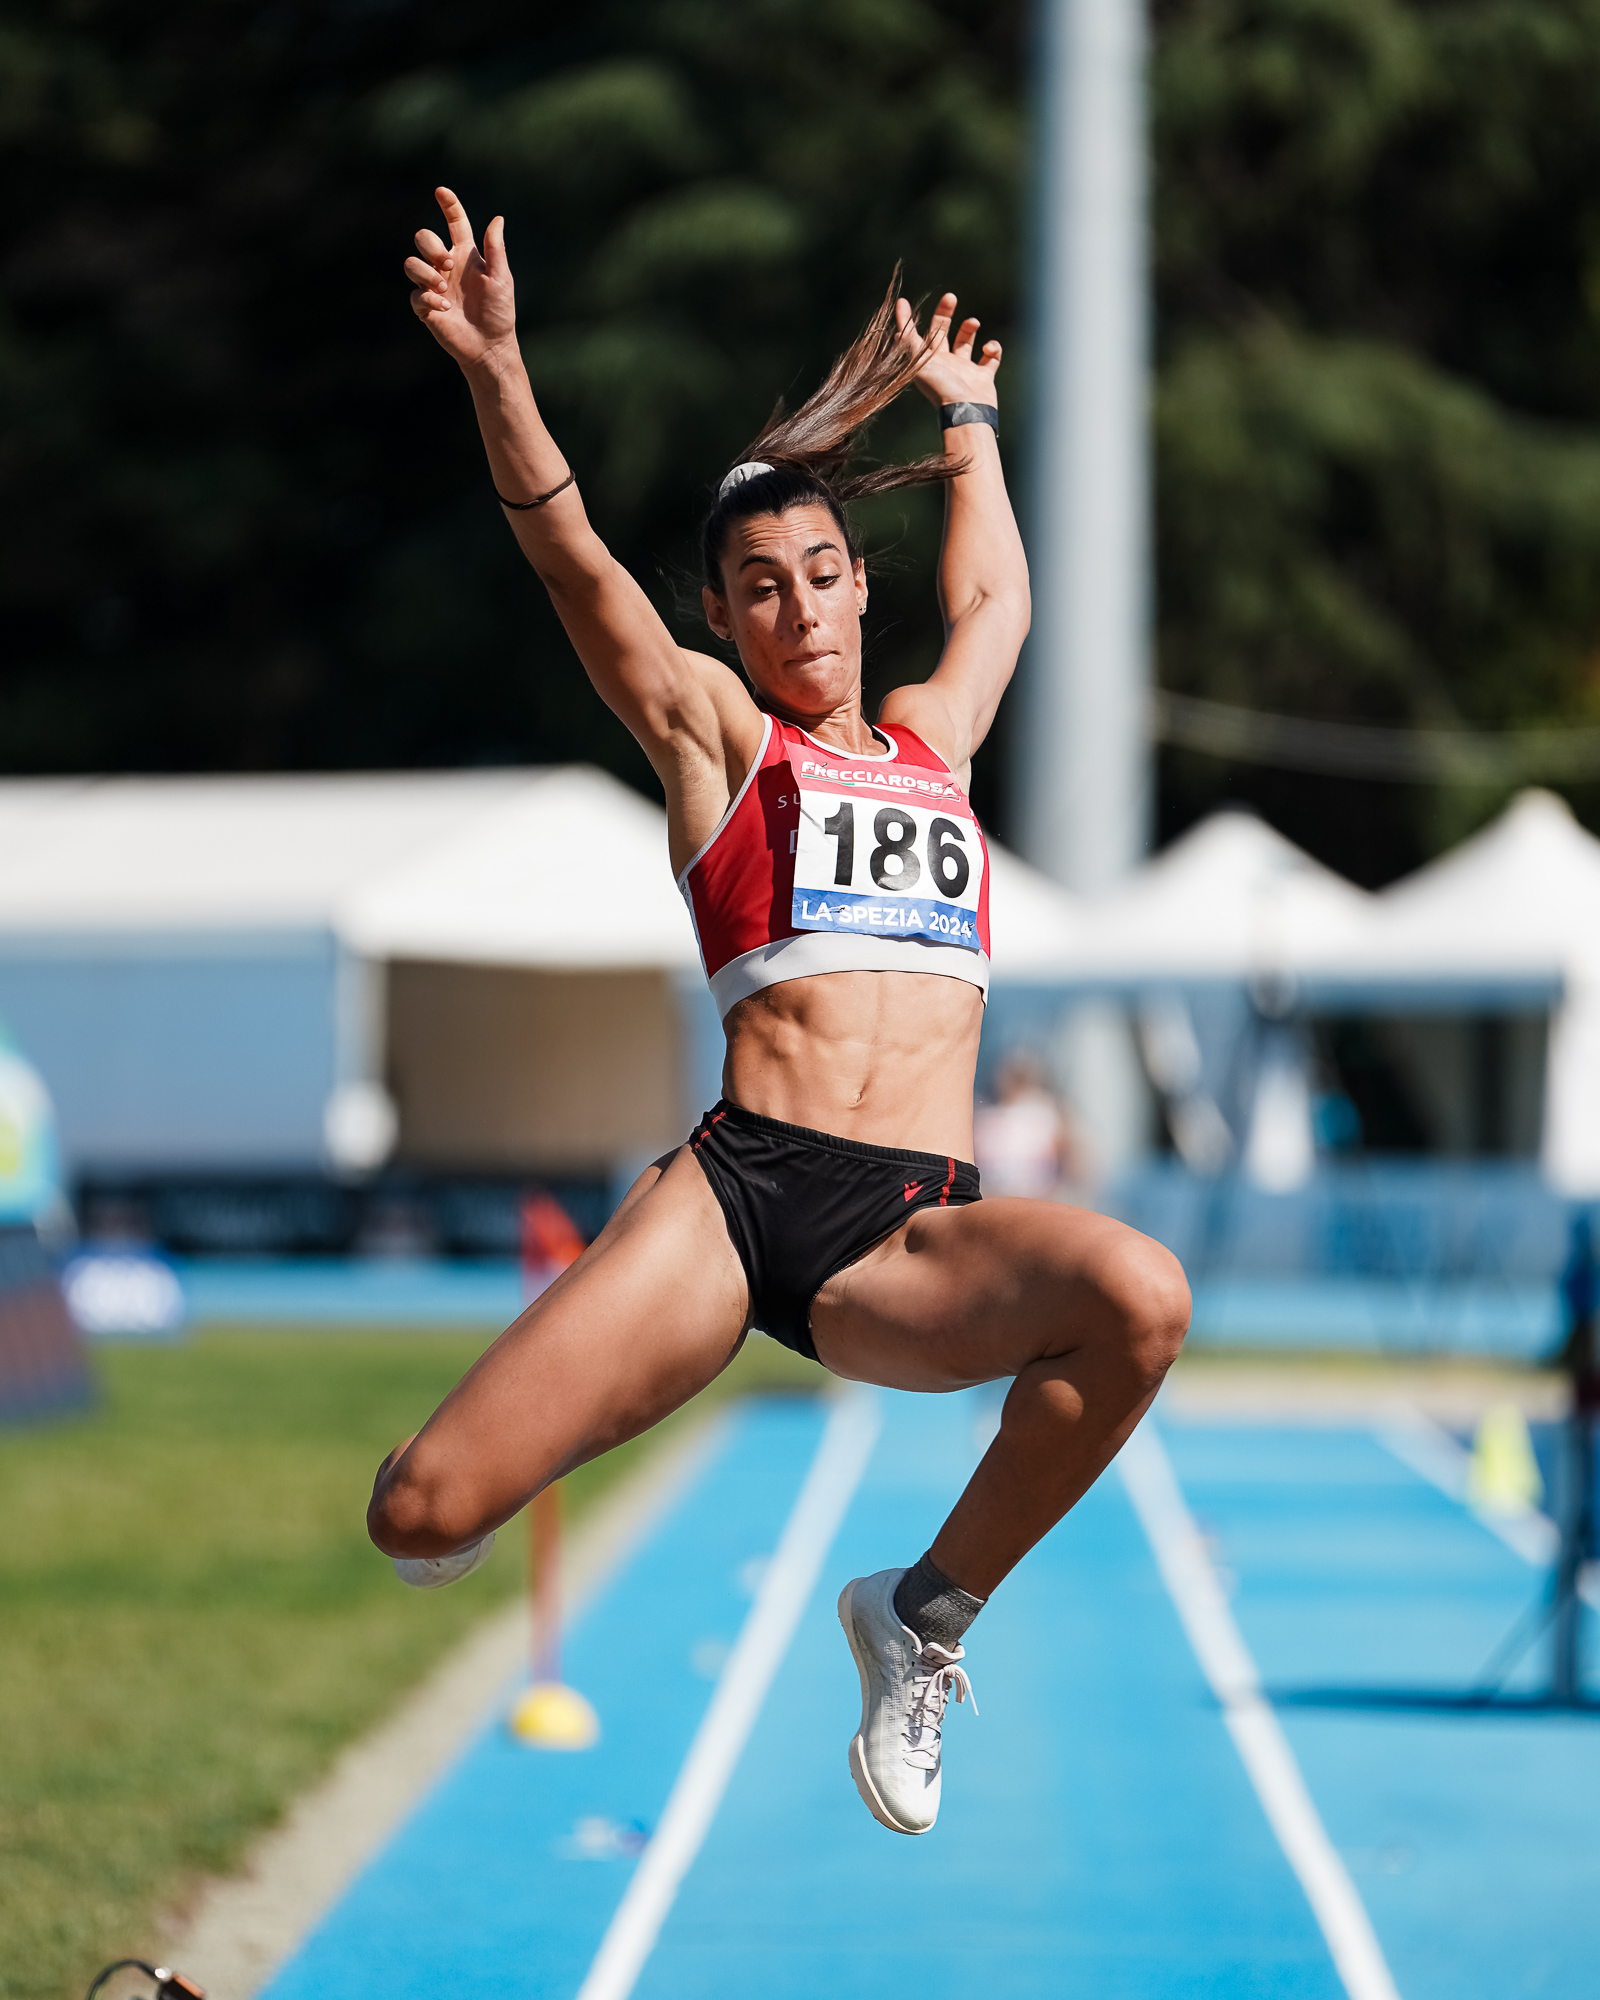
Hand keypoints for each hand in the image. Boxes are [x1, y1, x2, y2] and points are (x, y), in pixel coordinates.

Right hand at [404, 187, 517, 368]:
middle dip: (430, 246)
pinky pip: (415, 294)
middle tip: (447, 265)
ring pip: (411, 263)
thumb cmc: (499, 312)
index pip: (454, 223)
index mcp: (465, 254)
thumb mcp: (501, 278)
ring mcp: (433, 286)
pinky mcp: (425, 307)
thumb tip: (498, 218)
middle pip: (423, 238)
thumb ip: (495, 249)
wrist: (490, 346)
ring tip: (443, 288)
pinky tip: (444, 307)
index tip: (441, 191)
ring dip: (425, 272)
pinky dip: (428, 298)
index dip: (448, 205)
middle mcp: (446, 266)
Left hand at [896, 291, 1000, 409]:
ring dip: (970, 327)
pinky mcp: (983, 377)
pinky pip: (991, 357)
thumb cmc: (941, 388)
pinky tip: (988, 349)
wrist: (966, 411)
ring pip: (966, 341)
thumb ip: (908, 343)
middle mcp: (944, 364)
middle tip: (950, 296)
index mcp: (927, 361)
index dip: (907, 319)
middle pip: (942, 331)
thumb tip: (896, 328)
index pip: (915, 335)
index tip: (903, 301)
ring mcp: (964, 370)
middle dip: (945, 312)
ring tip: (973, 323)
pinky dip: (993, 348)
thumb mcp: (919, 363)